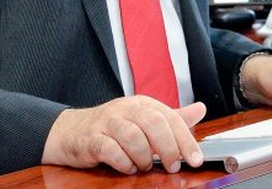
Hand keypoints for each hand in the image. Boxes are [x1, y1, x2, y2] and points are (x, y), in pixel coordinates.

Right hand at [41, 97, 205, 173]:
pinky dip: (124, 163)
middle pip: (153, 124)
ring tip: (145, 166)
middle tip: (173, 166)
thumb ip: (172, 118)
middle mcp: (125, 109)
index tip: (195, 159)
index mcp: (142, 103)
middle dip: (168, 148)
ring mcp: (107, 123)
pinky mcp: (92, 139)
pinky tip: (128, 167)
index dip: (185, 139)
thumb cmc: (112, 127)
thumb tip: (201, 109)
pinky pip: (111, 150)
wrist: (71, 131)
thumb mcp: (144, 119)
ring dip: (144, 157)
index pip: (169, 117)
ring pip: (133, 137)